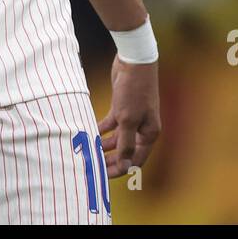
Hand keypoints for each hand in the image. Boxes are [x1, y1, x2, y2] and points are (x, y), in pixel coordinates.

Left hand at [98, 55, 160, 178]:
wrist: (134, 62)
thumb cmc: (134, 90)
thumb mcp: (128, 119)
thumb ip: (125, 143)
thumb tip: (125, 165)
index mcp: (149, 133)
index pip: (135, 159)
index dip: (120, 169)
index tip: (104, 176)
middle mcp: (142, 127)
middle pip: (125, 151)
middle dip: (110, 160)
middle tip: (94, 168)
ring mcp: (132, 117)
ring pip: (116, 138)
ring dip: (104, 145)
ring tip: (88, 153)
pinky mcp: (121, 107)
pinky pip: (110, 124)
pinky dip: (101, 130)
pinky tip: (89, 134)